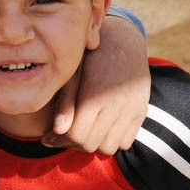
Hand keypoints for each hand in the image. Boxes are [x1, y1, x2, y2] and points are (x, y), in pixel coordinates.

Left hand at [44, 16, 148, 153]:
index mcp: (96, 95)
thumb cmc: (89, 58)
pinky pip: (126, 142)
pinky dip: (110, 141)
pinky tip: (98, 130)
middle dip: (71, 144)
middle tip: (60, 137)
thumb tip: (57, 130)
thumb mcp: (71, 75)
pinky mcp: (141, 112)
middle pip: (91, 144)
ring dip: (91, 145)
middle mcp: (117, 105)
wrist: (122, 43)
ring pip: (108, 147)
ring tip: (79, 134)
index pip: (76, 135)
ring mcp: (132, 109)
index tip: (47, 137)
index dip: (58, 140)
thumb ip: (65, 103)